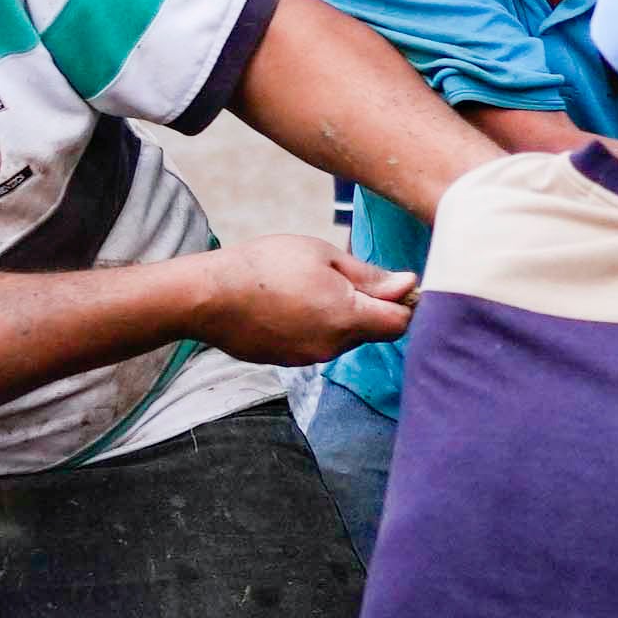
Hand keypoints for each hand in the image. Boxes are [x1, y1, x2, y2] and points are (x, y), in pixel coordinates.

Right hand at [180, 236, 414, 364]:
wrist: (209, 296)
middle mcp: (334, 346)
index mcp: (348, 317)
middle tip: (344, 276)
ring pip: (347, 338)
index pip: (400, 322)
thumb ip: (369, 276)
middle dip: (372, 307)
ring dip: (343, 316)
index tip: (394, 283)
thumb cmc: (266, 266)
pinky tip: (293, 305)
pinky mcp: (291, 361)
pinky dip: (318, 326)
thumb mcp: (323, 256)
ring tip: (310, 287)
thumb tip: (409, 284)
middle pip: (375, 331)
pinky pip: (320, 344)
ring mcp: (311, 357)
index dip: (404, 302)